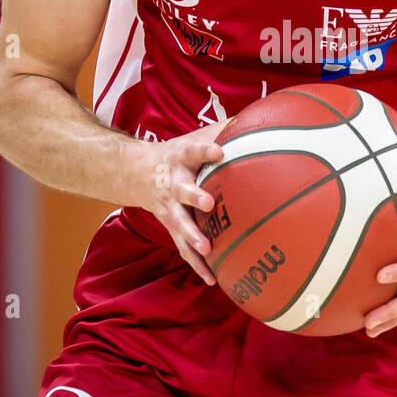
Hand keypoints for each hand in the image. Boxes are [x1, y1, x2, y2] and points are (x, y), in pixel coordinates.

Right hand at [129, 120, 233, 284]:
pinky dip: (196, 264)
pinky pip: (182, 247)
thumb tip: (260, 117)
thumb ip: (225, 129)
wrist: (136, 171)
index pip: (193, 150)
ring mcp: (169, 207)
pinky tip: (213, 279)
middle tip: (209, 203)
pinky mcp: (170, 226)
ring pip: (179, 223)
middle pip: (182, 190)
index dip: (204, 149)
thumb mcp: (194, 136)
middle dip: (194, 197)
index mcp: (181, 157)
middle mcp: (172, 182)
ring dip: (192, 236)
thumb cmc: (179, 153)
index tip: (219, 150)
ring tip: (207, 249)